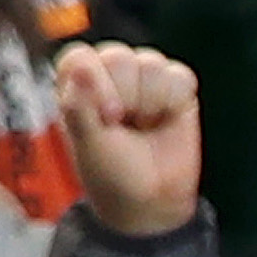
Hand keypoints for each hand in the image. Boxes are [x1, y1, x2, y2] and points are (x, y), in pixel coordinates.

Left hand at [57, 42, 201, 238]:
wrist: (152, 199)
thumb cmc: (111, 173)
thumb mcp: (87, 144)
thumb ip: (78, 105)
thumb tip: (80, 67)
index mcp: (78, 86)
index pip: (80, 58)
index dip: (94, 83)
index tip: (106, 118)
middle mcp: (110, 76)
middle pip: (118, 56)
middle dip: (124, 97)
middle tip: (123, 125)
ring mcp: (144, 78)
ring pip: (151, 63)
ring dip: (149, 103)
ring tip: (144, 126)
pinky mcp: (176, 85)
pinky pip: (179, 76)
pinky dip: (173, 103)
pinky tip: (165, 120)